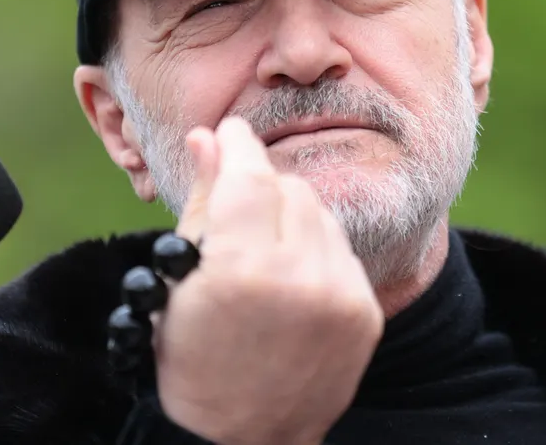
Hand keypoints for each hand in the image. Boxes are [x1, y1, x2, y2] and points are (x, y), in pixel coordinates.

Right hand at [153, 117, 384, 444]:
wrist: (245, 440)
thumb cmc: (193, 360)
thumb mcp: (179, 282)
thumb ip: (203, 201)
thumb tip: (208, 138)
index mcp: (244, 269)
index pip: (248, 174)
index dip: (236, 146)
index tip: (230, 132)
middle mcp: (302, 278)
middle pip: (289, 187)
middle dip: (260, 189)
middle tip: (238, 213)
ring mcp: (342, 298)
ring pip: (321, 213)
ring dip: (291, 218)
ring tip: (264, 252)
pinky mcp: (367, 314)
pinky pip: (342, 250)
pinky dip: (316, 251)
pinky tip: (292, 279)